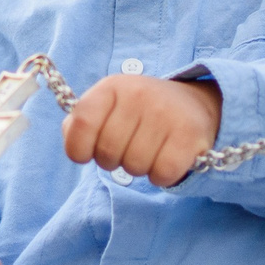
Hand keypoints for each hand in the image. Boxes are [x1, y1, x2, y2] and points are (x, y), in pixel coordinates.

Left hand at [62, 74, 222, 187]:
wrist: (191, 105)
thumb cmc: (137, 113)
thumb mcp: (106, 106)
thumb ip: (79, 124)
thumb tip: (74, 145)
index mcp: (111, 87)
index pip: (81, 125)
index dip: (79, 149)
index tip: (89, 152)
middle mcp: (138, 94)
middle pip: (107, 153)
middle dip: (113, 161)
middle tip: (127, 148)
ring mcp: (165, 113)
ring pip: (134, 167)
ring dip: (139, 168)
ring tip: (149, 150)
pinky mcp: (189, 134)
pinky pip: (162, 174)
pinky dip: (162, 176)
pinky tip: (166, 158)